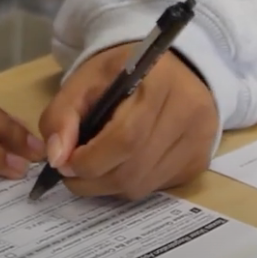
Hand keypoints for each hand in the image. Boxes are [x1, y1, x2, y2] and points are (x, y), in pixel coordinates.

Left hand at [38, 45, 218, 199]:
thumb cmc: (123, 74)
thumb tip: (57, 158)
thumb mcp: (86, 80)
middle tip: (72, 171)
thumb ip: (62, 114)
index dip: (89, 159)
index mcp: (160, 82)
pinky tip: (123, 163)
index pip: (125, 138)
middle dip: (93, 179)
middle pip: (133, 170)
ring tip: (96, 166)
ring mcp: (198, 141)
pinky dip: (130, 184)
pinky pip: (156, 188)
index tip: (63, 163)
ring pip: (143, 185)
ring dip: (109, 185)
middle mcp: (189, 113)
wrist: (170, 69)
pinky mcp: (199, 161)